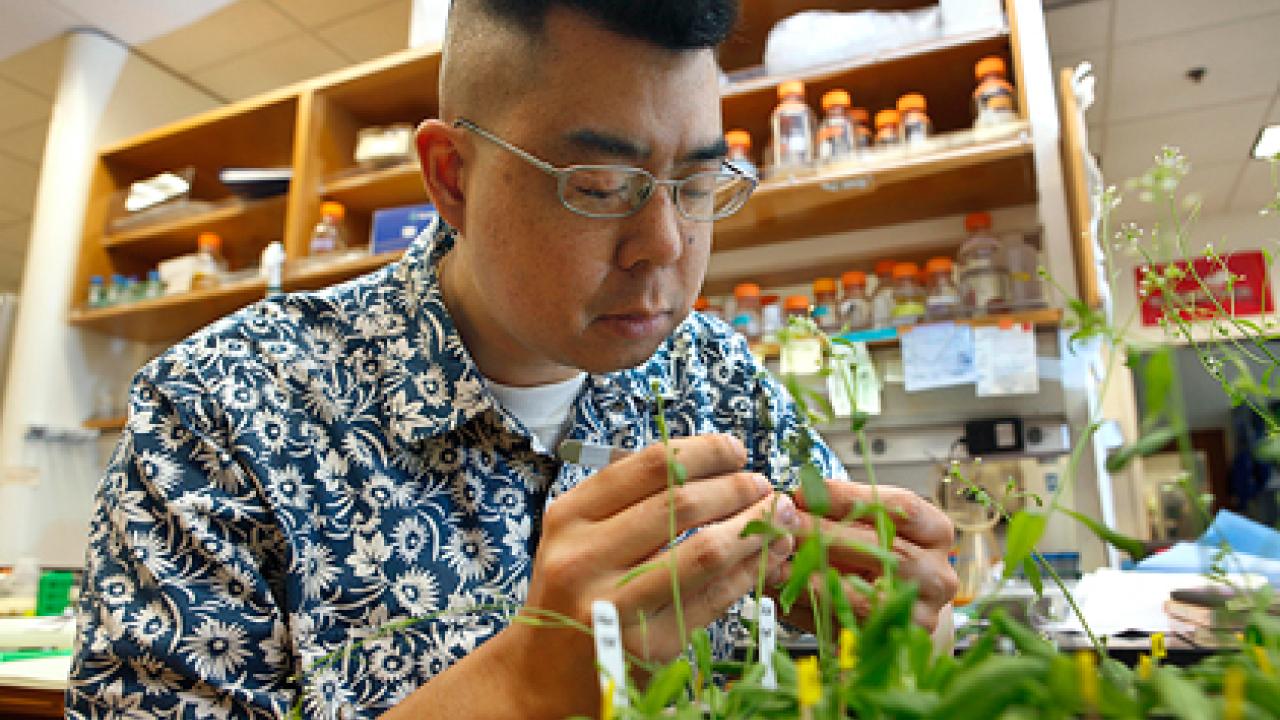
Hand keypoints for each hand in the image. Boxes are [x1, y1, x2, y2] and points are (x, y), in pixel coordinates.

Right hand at [507, 434, 798, 717]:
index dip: (705, 451)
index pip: (651, 465)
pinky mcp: (650, 646)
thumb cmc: (572, 591)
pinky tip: (767, 557)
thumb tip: (716, 465)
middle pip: (683, 504)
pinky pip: (714, 598)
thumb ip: (631, 499)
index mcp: (570, 518)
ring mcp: (617, 606)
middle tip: (763, 486)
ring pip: (706, 551)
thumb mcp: (579, 535)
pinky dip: (748, 571)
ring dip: (754, 528)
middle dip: (737, 488)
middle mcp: (585, 559)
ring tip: (779, 517)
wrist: (544, 674)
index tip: (735, 450)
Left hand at [774, 480, 957, 632]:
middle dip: (824, 534)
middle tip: (784, 524)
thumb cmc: (887, 552)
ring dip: (811, 578)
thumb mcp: (875, 523)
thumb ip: (844, 508)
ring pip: (861, 596)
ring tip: (775, 562)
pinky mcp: (890, 642)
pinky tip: (783, 593)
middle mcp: (935, 575)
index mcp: (936, 534)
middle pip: (881, 549)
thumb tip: (799, 496)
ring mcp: (919, 615)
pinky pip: (844, 626)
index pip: (899, 507)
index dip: (849, 498)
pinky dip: (808, 608)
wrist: (905, 605)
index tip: (805, 491)